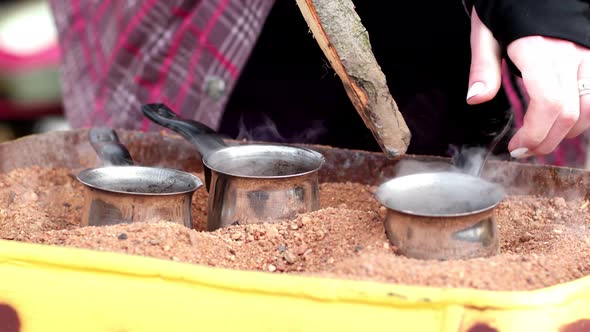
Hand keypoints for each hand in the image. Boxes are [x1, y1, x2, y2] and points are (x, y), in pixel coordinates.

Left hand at [466, 8, 589, 158]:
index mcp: (538, 51)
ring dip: (568, 132)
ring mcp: (587, 54)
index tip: (515, 147)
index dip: (535, 134)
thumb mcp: (485, 35)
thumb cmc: (506, 8)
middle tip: (524, 150)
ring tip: (543, 139)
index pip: (549, 103)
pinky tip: (561, 121)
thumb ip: (483, 68)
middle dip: (547, 141)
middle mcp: (568, 54)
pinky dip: (583, 115)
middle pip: (570, 113)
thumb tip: (475, 99)